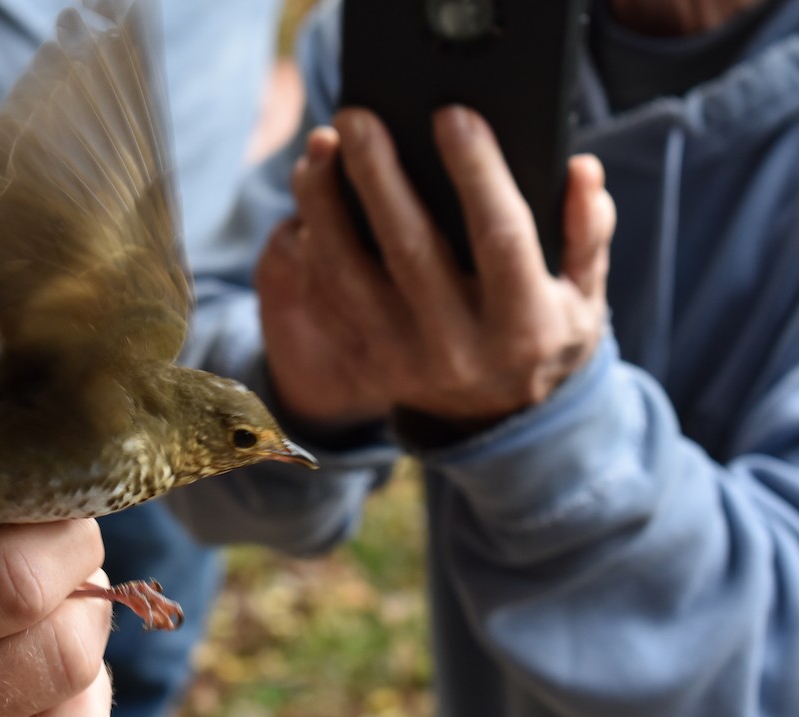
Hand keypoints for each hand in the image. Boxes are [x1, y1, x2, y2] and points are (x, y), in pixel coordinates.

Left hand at [258, 106, 614, 432]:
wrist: (497, 419)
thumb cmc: (544, 335)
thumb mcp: (584, 295)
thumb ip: (587, 233)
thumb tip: (581, 171)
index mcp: (524, 326)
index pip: (501, 238)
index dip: (478, 175)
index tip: (453, 115)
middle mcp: (458, 347)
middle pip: (410, 249)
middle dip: (380, 176)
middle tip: (357, 116)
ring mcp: (403, 358)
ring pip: (350, 274)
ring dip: (326, 205)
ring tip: (320, 147)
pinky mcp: (365, 359)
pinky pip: (328, 295)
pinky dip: (313, 241)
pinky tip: (311, 192)